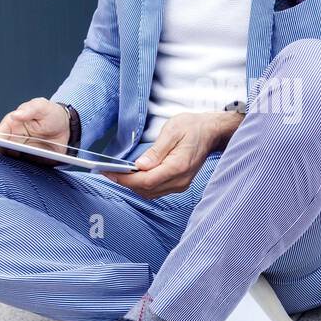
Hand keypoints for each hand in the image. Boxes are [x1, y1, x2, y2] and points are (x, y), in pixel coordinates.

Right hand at [0, 97, 70, 164]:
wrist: (66, 127)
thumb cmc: (51, 113)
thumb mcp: (41, 106)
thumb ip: (29, 110)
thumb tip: (15, 115)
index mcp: (12, 124)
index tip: (3, 145)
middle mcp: (14, 139)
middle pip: (4, 150)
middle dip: (8, 154)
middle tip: (18, 154)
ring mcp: (23, 151)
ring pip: (13, 160)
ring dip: (17, 163)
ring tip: (29, 159)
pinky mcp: (32, 160)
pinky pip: (27, 167)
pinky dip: (29, 169)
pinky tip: (35, 167)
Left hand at [100, 111, 237, 199]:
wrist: (211, 132)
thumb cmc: (192, 127)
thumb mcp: (172, 131)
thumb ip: (156, 150)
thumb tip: (140, 166)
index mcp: (178, 166)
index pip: (146, 180)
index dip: (125, 179)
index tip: (109, 172)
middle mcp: (180, 180)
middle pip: (146, 189)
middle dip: (126, 182)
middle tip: (109, 171)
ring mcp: (181, 184)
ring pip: (150, 193)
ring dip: (133, 185)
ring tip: (119, 173)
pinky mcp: (179, 184)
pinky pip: (156, 190)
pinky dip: (143, 185)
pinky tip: (135, 175)